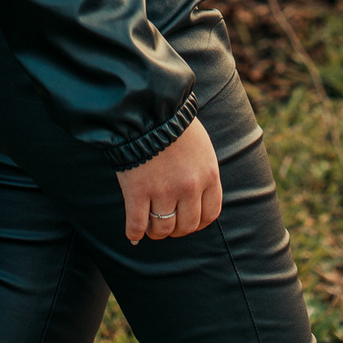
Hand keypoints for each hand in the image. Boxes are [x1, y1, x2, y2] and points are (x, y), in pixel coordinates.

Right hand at [116, 116, 221, 243]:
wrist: (148, 107)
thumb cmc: (175, 123)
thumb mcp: (202, 146)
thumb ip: (203, 171)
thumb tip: (198, 195)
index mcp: (208, 175)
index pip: (209, 215)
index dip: (197, 223)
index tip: (187, 222)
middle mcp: (189, 187)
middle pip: (186, 226)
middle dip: (177, 229)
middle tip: (167, 224)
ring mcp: (163, 191)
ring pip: (162, 228)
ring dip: (155, 232)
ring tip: (150, 228)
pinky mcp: (138, 191)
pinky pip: (136, 224)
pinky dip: (134, 233)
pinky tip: (133, 235)